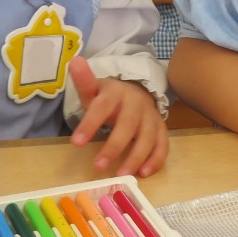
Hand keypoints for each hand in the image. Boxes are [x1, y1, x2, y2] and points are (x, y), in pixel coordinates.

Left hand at [68, 57, 168, 177]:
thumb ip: (84, 80)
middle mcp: (136, 104)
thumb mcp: (94, 89)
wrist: (136, 93)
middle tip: (98, 166)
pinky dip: (156, 160)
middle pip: (128, 125)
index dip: (90, 124)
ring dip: (135, 157)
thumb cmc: (109, 97)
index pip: (102, 107)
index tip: (75, 143)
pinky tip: (143, 173)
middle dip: (114, 147)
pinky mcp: (161, 130)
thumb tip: (74, 60)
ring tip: (120, 175)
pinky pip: (163, 146)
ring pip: (148, 138)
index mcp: (116, 92)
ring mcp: (151, 117)